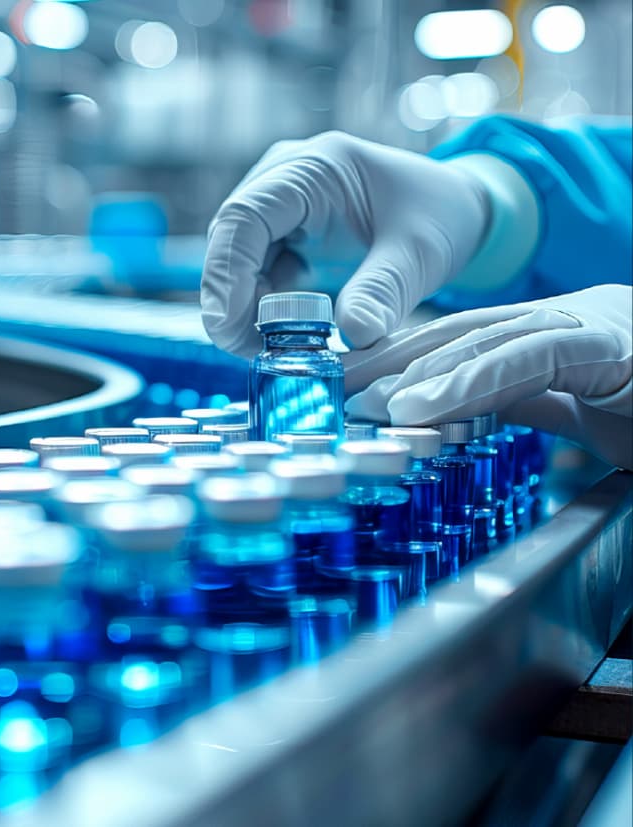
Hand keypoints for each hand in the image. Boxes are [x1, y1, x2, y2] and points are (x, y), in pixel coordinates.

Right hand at [201, 131, 488, 356]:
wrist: (453, 210)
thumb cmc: (439, 215)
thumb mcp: (420, 252)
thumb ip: (384, 291)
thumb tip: (354, 336)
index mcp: (313, 169)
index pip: (244, 216)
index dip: (226, 273)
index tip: (227, 326)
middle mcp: (283, 182)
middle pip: (229, 243)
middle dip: (231, 302)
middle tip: (252, 352)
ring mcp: (279, 211)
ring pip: (236, 264)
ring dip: (246, 311)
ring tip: (278, 349)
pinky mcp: (283, 238)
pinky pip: (256, 277)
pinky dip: (264, 311)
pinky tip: (288, 337)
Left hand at [344, 285, 632, 468]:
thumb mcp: (578, 410)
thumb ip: (526, 400)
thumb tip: (465, 409)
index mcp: (549, 331)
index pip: (463, 339)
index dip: (404, 360)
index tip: (356, 386)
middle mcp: (560, 319)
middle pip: (461, 334)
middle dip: (395, 362)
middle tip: (342, 393)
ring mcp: (585, 326)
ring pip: (487, 341)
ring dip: (424, 376)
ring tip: (374, 406)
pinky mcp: (611, 346)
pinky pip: (534, 359)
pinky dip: (475, 382)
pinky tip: (428, 405)